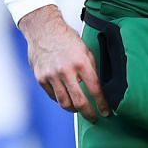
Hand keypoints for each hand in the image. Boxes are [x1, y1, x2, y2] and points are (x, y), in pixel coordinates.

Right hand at [18, 5, 108, 122]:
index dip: (102, 104)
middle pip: (79, 101)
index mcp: (81, 63)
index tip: (106, 112)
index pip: (95, 89)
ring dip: (74, 109)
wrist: (43, 30)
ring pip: (64, 102)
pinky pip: (53, 96)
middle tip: (93, 118)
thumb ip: (92, 69)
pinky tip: (66, 97)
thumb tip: (99, 88)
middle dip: (89, 113)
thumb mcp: (85, 51)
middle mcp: (66, 70)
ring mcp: (52, 75)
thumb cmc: (67, 39)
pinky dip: (60, 99)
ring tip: (78, 109)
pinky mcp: (41, 78)